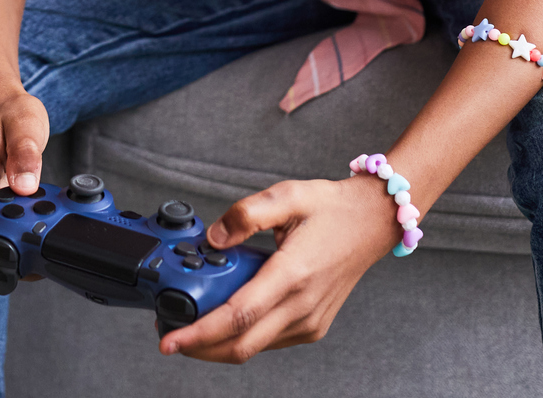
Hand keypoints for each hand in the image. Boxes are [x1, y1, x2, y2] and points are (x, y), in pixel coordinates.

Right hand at [0, 87, 49, 267]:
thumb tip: (24, 187)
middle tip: (25, 262)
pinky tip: (38, 235)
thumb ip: (25, 151)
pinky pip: (2, 229)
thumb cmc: (10, 112)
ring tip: (35, 251)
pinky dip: (18, 238)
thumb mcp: (25, 122)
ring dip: (6, 249)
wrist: (4, 107)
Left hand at [158, 174, 400, 361]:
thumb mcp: (287, 195)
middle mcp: (302, 306)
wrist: (373, 223)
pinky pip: (269, 340)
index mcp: (293, 274)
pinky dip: (241, 335)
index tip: (170, 339)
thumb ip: (245, 214)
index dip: (200, 332)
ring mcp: (310, 321)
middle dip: (199, 347)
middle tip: (169, 334)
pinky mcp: (313, 326)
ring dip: (218, 342)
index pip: (237, 316)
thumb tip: (213, 238)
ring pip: (254, 347)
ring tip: (192, 319)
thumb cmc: (332, 209)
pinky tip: (225, 316)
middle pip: (241, 345)